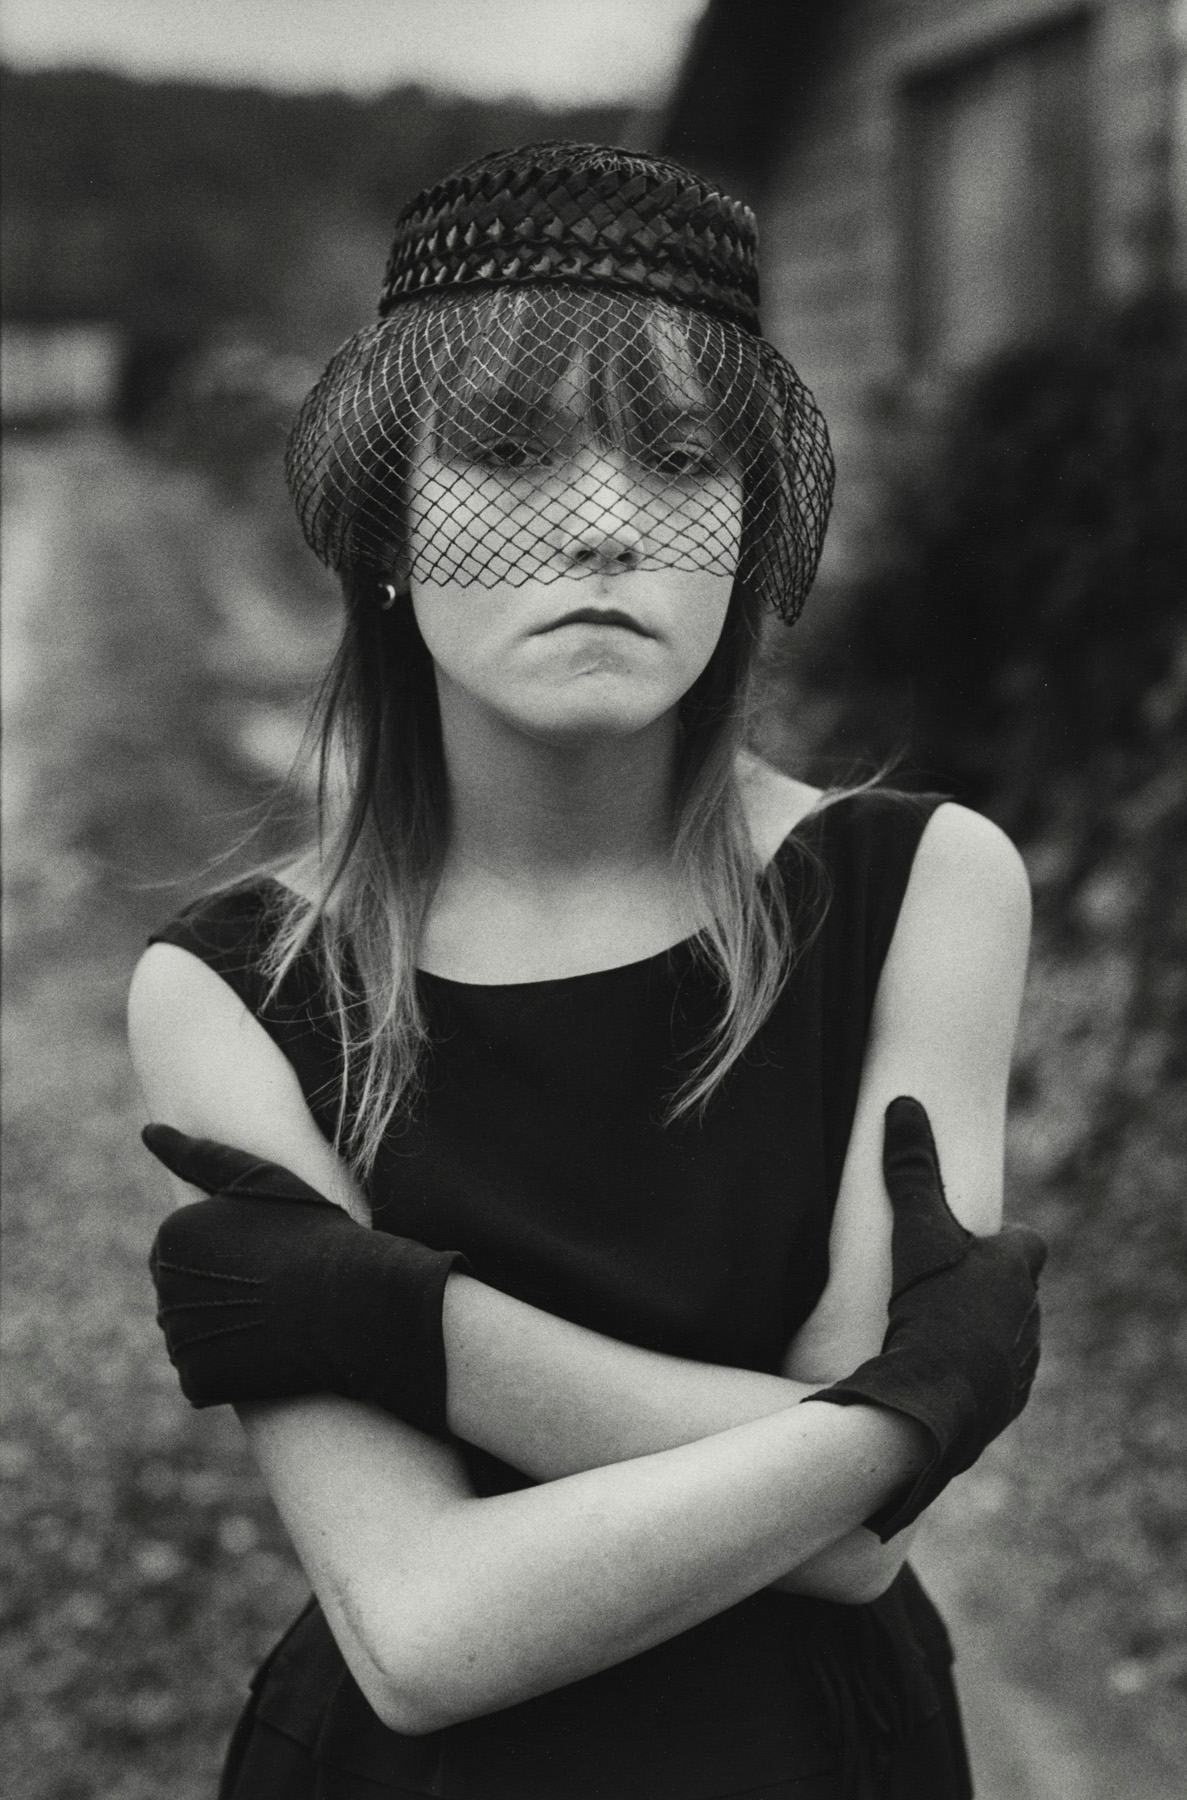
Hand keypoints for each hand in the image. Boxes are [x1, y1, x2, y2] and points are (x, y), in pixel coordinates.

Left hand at [143, 1124, 467, 1434]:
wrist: (356, 1304)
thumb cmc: (316, 1233)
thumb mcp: (260, 1177)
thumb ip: (197, 1153)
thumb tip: (147, 1130)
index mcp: (172, 1233)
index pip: (183, 1250)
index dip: (230, 1253)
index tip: (269, 1252)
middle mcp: (162, 1287)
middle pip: (185, 1294)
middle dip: (221, 1293)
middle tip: (276, 1287)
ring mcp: (178, 1338)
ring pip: (194, 1335)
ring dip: (226, 1330)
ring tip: (277, 1317)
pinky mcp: (197, 1381)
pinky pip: (205, 1374)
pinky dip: (232, 1368)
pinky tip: (269, 1351)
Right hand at [805, 1096, 1045, 1539]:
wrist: (932, 1403)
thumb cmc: (930, 1309)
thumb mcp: (915, 1230)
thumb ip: (911, 1169)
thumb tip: (905, 1103)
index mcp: (1015, 1270)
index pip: (1026, 1242)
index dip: (1001, 1239)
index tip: (965, 1242)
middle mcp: (1028, 1315)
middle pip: (1015, 1290)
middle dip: (985, 1286)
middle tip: (938, 1284)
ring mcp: (1020, 1363)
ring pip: (1006, 1335)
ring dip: (979, 1330)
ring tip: (931, 1330)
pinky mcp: (1004, 1403)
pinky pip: (993, 1378)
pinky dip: (972, 1372)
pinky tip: (935, 1372)